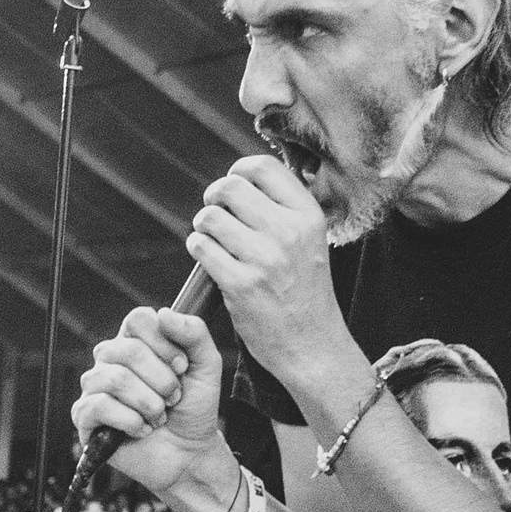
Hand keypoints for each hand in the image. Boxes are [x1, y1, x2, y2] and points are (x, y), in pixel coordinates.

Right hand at [69, 304, 232, 511]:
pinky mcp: (85, 416)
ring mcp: (95, 387)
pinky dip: (130, 421)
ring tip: (159, 417)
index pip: (138, 319)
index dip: (164, 343)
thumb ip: (194, 333)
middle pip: (128, 350)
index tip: (181, 367)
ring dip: (149, 403)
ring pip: (115, 379)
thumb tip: (162, 314)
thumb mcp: (207, 366)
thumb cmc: (194, 409)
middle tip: (174, 398)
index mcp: (135, 341)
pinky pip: (98, 406)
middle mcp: (110, 360)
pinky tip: (142, 429)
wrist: (189, 453)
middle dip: (162, 380)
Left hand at [190, 154, 352, 393]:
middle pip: (229, 186)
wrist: (312, 343)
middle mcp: (288, 232)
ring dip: (203, 226)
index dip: (238, 170)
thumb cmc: (304, 289)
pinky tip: (210, 259)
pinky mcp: (240, 285)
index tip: (233, 185)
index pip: (262, 167)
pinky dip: (198, 249)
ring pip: (210, 216)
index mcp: (308, 215)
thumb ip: (284, 208)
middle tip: (216, 214)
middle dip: (214, 197)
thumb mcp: (310, 240)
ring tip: (214, 240)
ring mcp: (264, 259)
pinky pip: (201, 247)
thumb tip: (243, 175)